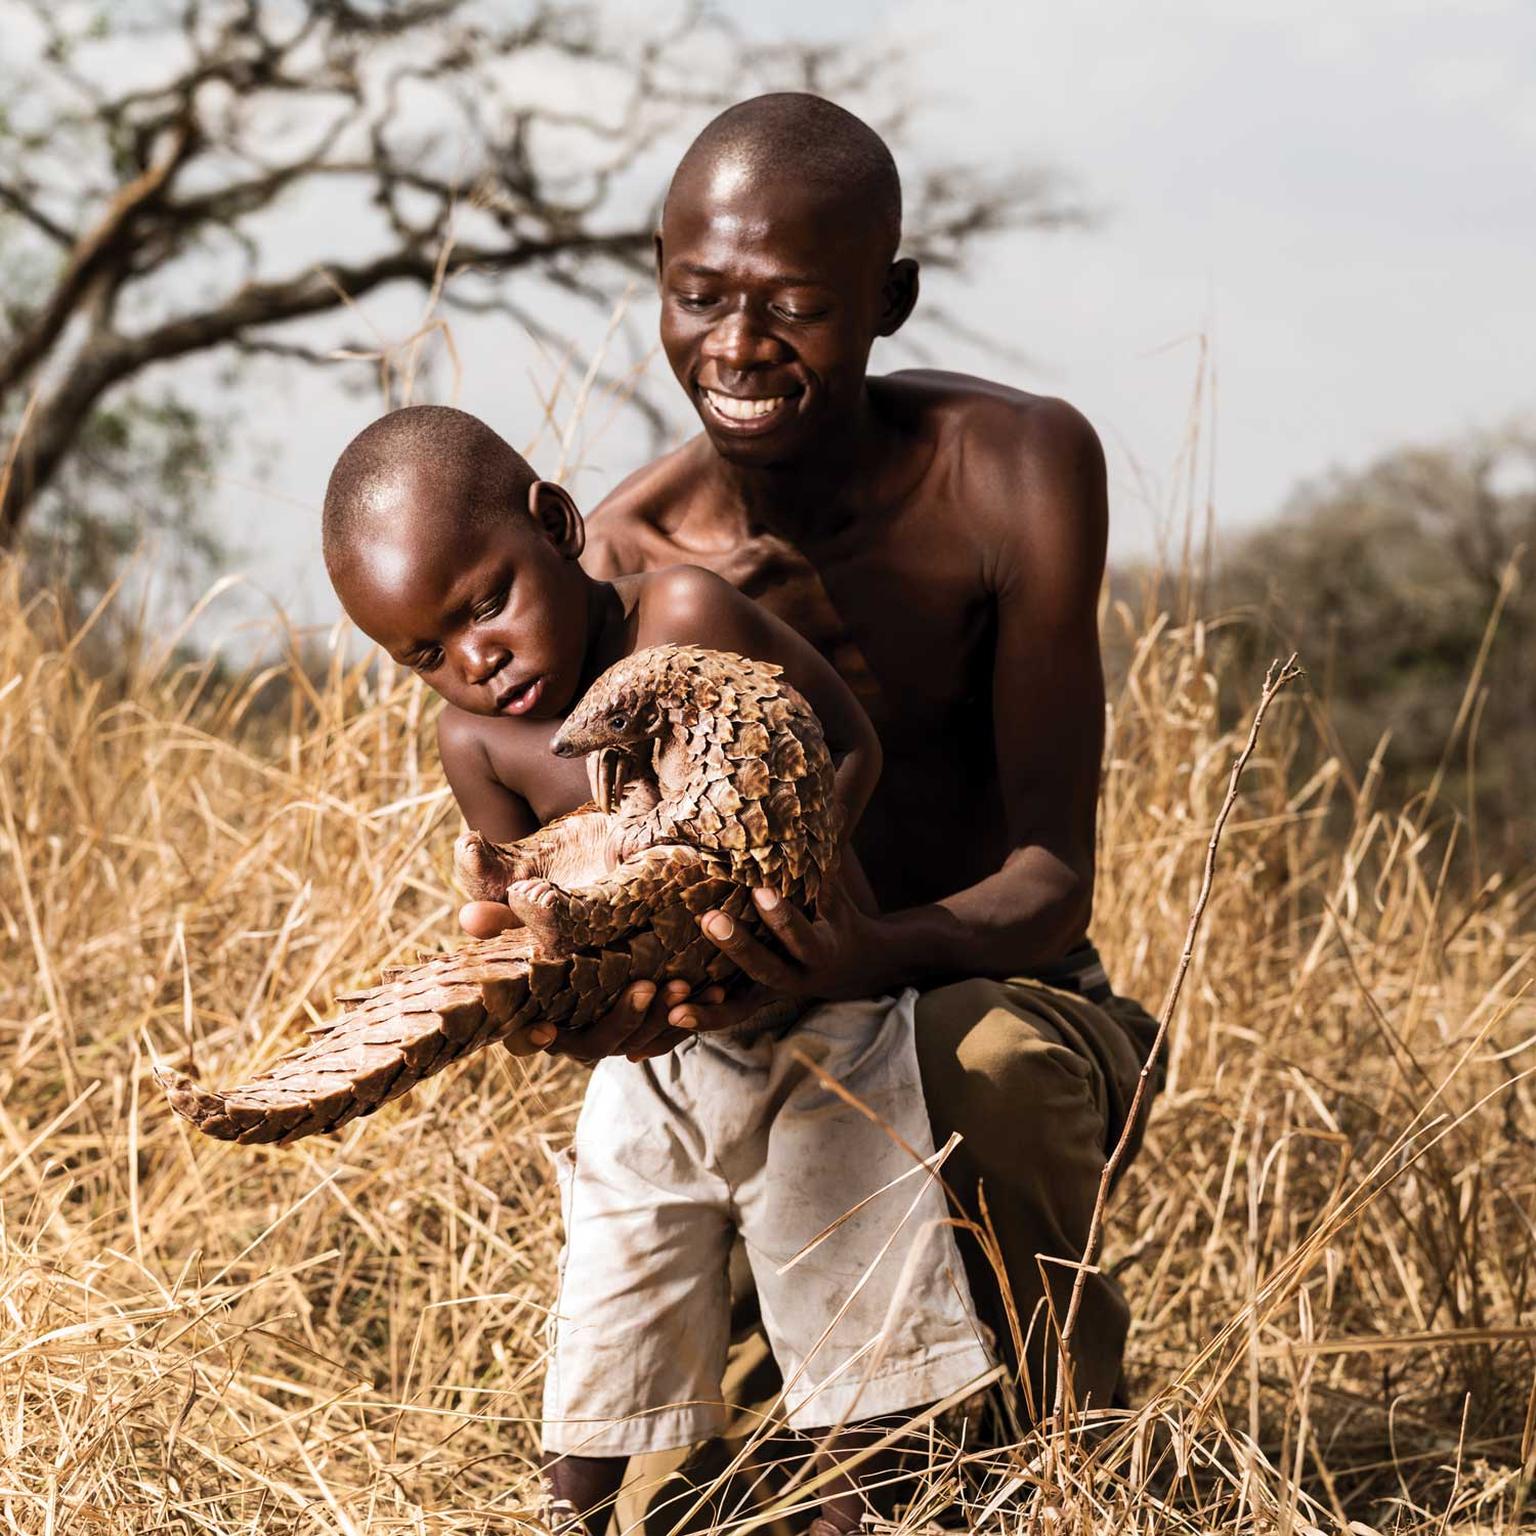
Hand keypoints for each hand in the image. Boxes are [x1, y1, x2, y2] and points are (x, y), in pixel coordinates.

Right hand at [459, 900, 727, 1061]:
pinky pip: (674, 1031)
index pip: (527, 1040)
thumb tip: (467, 919)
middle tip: (647, 986)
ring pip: (638, 1042)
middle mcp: (580, 1027)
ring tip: (682, 987)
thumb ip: (507, 916)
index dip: (532, 1041)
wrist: (620, 897)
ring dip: (660, 1020)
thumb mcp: (539, 907)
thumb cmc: (565, 910)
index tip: (544, 1029)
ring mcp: (619, 1027)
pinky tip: (714, 991)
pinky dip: (694, 1015)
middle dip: (621, 1020)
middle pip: (593, 1047)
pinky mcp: (655, 1020)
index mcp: (544, 1009)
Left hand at [687, 876, 900, 1013]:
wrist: (855, 965)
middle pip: (767, 968)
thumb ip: (822, 856)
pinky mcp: (755, 1004)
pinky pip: (729, 1016)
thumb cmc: (835, 913)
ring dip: (710, 1006)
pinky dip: (705, 1017)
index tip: (761, 889)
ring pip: (743, 1007)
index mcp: (822, 947)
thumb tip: (831, 803)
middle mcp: (799, 977)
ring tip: (675, 1003)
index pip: (801, 932)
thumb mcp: (835, 888)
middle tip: (709, 920)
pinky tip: (673, 1015)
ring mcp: (775, 995)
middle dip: (739, 947)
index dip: (782, 915)